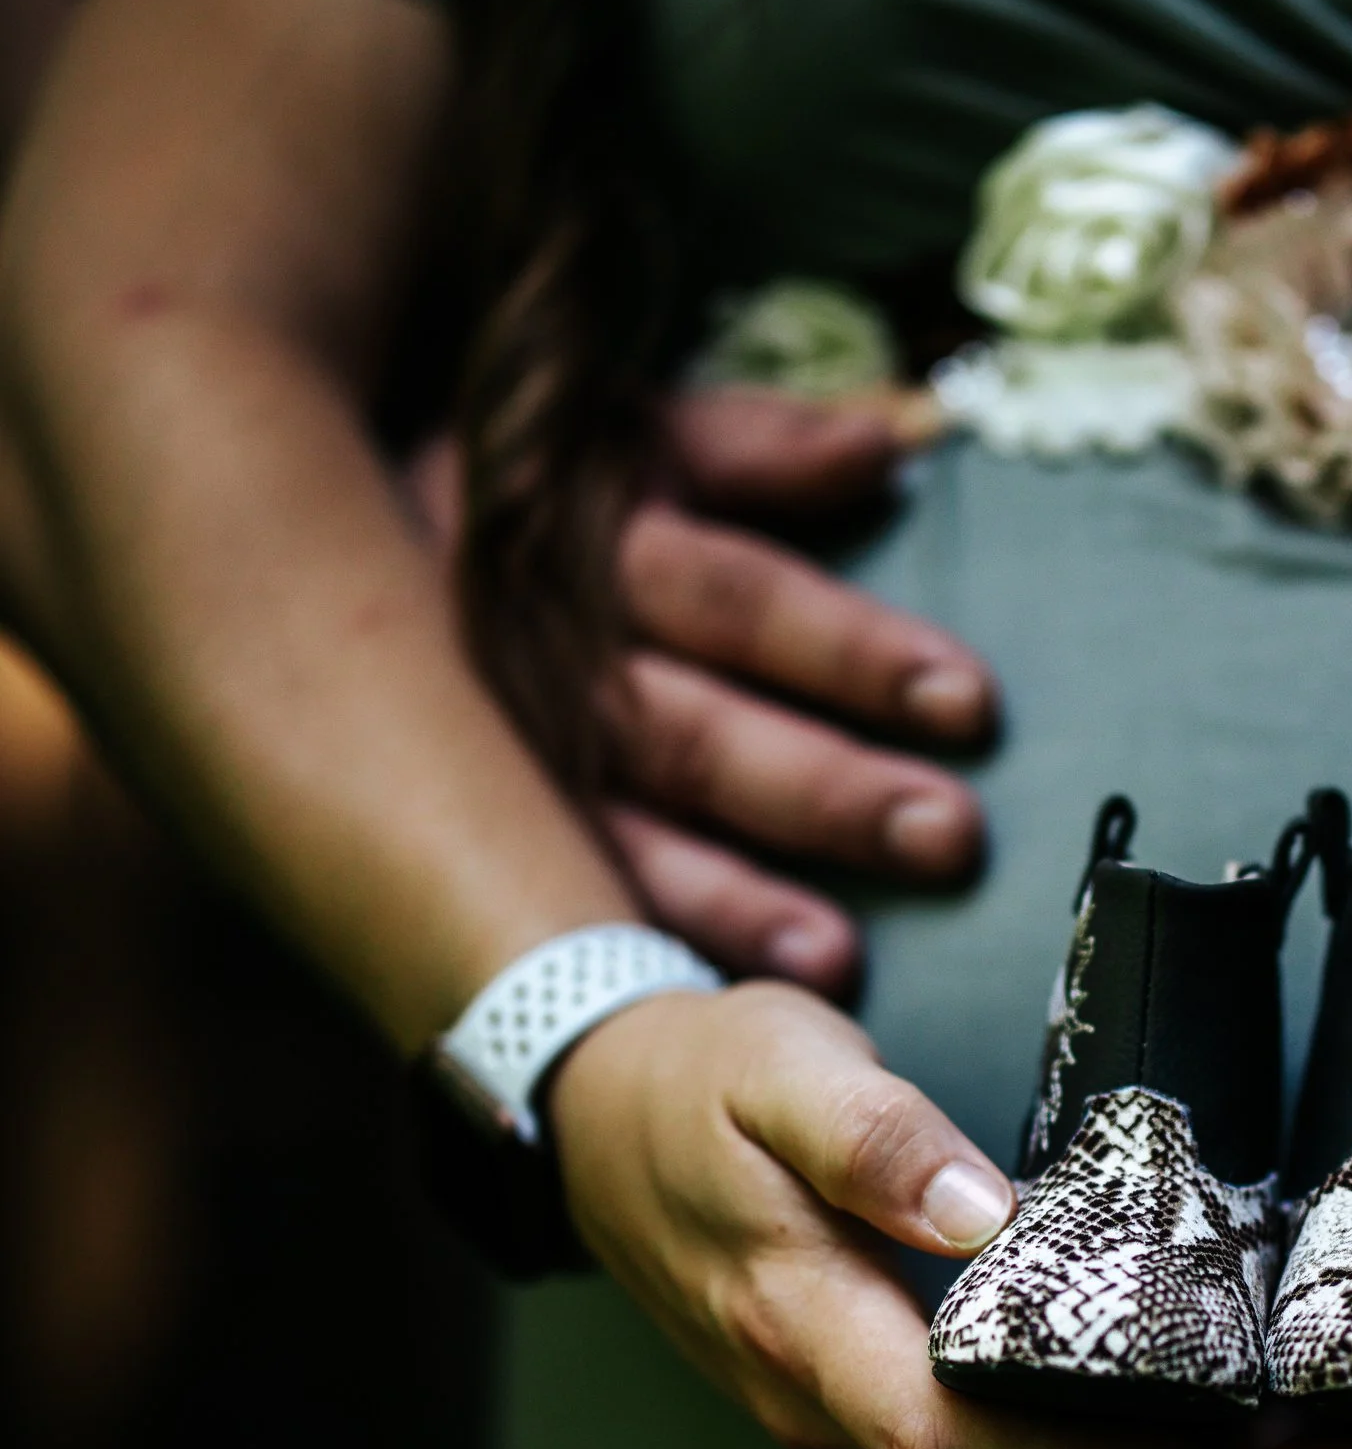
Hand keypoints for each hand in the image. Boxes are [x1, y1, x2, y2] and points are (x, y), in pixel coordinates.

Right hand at [409, 384, 995, 993]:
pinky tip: (707, 1011)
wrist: (285, 543)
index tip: (969, 702)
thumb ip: (755, 444)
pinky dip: (634, 953)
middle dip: (822, 790)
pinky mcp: (455, 840)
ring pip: (614, 838)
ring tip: (839, 966)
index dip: (848, 650)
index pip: (738, 598)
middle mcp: (537, 657)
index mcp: (586, 543)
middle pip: (691, 731)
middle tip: (947, 836)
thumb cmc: (519, 499)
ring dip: (728, 902)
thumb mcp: (623, 437)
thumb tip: (887, 445)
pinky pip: (547, 909)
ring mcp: (490, 763)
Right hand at [548, 980, 1257, 1448]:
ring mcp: (821, 1416)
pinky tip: (1143, 1411)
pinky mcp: (840, 1403)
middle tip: (1275, 1448)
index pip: (957, 1448)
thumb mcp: (782, 1063)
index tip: (1219, 1439)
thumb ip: (877, 1138)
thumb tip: (983, 1214)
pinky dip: (1057, 1446)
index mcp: (800, 1324)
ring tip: (1241, 1438)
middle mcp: (811, 1402)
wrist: (592, 1110)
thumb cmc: (696, 1079)